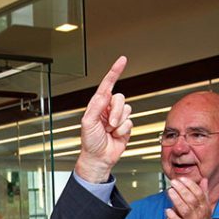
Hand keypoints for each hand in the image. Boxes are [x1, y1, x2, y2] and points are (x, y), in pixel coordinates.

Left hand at [76, 56, 132, 182]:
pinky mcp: (125, 125)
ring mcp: (117, 117)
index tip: (122, 60)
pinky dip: (123, 130)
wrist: (99, 158)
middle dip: (116, 112)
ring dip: (119, 122)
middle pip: (120, 98)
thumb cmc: (90, 142)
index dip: (114, 72)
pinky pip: (130, 122)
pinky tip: (116, 135)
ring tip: (110, 131)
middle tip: (108, 124)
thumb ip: (96, 107)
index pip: (107, 85)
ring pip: (127, 110)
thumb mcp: (88, 123)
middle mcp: (107, 109)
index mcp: (97, 105)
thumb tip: (104, 94)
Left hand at [164, 178, 215, 218]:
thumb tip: (204, 180)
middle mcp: (199, 213)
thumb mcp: (207, 206)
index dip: (190, 185)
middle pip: (191, 199)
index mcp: (204, 206)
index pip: (198, 193)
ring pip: (185, 209)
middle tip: (173, 182)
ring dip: (177, 200)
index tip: (182, 178)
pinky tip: (167, 210)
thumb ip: (204, 193)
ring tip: (169, 191)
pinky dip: (173, 216)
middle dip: (182, 189)